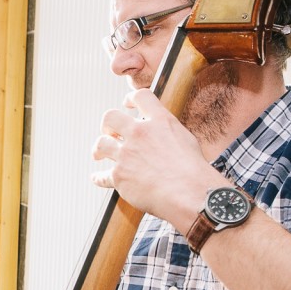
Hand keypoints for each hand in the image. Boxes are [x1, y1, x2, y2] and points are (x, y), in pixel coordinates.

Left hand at [90, 89, 213, 227]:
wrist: (189, 193)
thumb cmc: (193, 171)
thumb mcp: (186, 140)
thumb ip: (168, 133)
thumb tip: (162, 134)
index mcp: (159, 122)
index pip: (141, 96)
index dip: (131, 98)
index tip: (127, 104)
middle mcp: (140, 134)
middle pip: (110, 117)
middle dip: (107, 125)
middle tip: (109, 133)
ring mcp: (126, 154)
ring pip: (101, 144)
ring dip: (98, 149)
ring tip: (98, 155)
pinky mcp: (119, 176)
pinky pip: (102, 176)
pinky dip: (98, 178)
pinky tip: (97, 178)